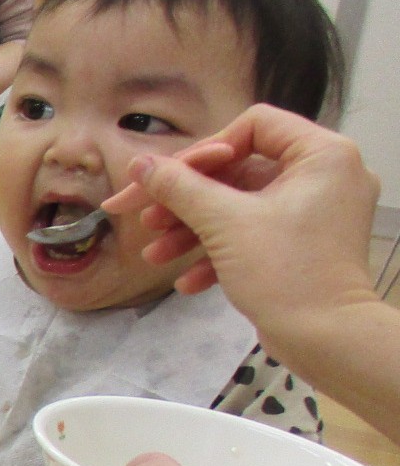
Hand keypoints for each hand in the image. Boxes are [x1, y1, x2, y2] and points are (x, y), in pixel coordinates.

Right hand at [101, 105, 380, 319]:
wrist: (327, 340)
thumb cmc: (286, 272)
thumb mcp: (223, 223)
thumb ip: (179, 187)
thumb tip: (139, 164)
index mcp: (322, 155)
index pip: (254, 125)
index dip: (206, 149)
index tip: (170, 179)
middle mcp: (324, 176)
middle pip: (239, 169)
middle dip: (186, 198)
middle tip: (142, 217)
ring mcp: (314, 212)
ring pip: (240, 205)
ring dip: (192, 229)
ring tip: (154, 254)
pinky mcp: (303, 244)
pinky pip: (254, 233)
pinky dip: (219, 251)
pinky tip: (187, 281)